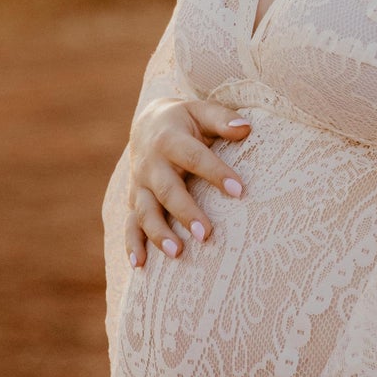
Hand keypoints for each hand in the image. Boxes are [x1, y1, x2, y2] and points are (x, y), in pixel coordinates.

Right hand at [125, 96, 250, 266]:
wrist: (148, 124)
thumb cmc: (185, 121)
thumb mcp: (201, 111)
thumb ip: (222, 119)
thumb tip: (246, 127)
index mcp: (170, 139)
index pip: (195, 157)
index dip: (217, 173)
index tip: (240, 191)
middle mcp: (151, 164)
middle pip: (168, 190)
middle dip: (186, 213)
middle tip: (206, 234)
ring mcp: (139, 184)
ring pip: (145, 211)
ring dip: (159, 233)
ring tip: (177, 253)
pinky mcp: (134, 200)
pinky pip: (130, 224)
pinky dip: (132, 244)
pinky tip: (139, 264)